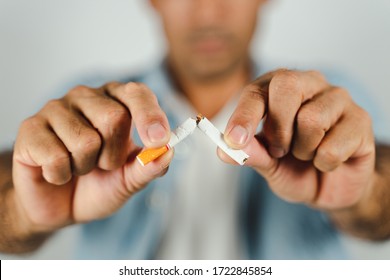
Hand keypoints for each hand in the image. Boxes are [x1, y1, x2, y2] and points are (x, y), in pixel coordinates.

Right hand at [12, 82, 172, 232]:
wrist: (60, 204)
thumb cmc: (99, 184)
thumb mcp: (130, 180)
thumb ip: (150, 166)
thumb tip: (168, 152)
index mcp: (117, 101)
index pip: (137, 94)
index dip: (150, 116)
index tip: (159, 140)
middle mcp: (87, 97)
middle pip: (114, 118)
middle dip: (113, 155)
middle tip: (102, 165)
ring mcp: (56, 109)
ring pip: (85, 141)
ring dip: (85, 167)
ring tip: (78, 167)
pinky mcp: (30, 127)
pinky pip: (56, 157)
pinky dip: (61, 175)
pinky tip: (56, 172)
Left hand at [222, 69, 375, 209]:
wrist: (330, 186)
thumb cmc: (295, 168)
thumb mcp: (267, 164)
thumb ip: (249, 153)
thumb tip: (224, 149)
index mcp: (277, 89)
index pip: (257, 92)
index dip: (244, 116)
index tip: (234, 140)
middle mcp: (309, 84)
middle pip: (287, 86)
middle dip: (278, 129)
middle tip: (280, 150)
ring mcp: (337, 98)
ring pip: (312, 119)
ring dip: (303, 150)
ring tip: (307, 154)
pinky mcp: (361, 119)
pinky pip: (334, 145)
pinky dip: (325, 163)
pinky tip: (328, 160)